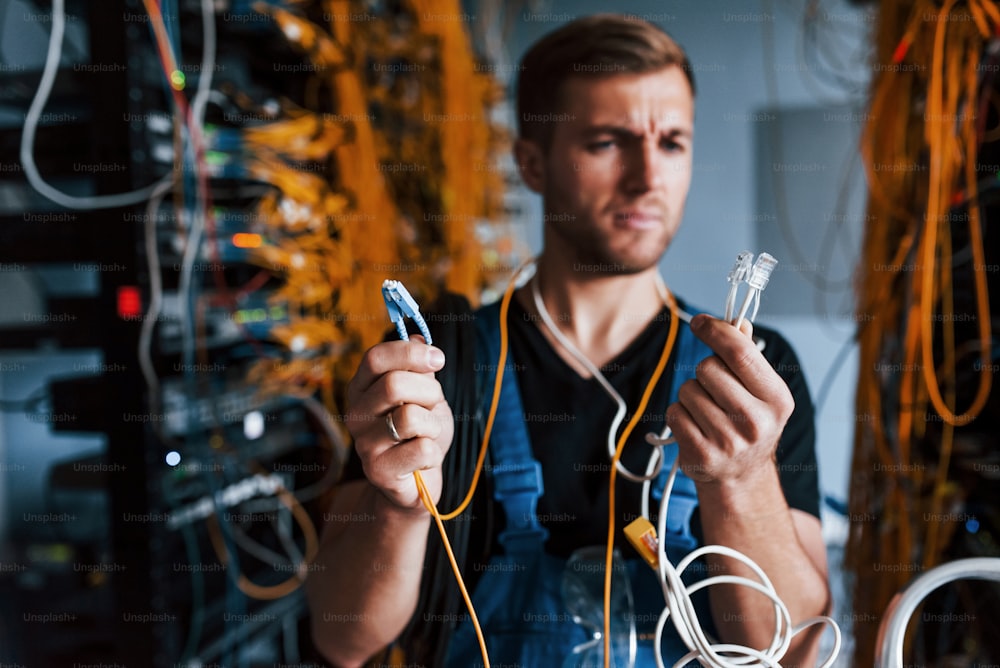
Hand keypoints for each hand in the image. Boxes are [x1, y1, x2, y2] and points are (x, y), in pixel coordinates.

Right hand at [345, 336, 453, 510]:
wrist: (416, 482)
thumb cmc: (419, 433)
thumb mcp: (422, 394)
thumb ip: (418, 368)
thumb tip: (418, 336)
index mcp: (361, 389)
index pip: (375, 357)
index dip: (410, 353)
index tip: (437, 359)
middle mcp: (355, 415)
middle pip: (394, 384)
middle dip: (429, 392)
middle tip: (434, 405)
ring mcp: (363, 444)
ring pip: (410, 417)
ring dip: (433, 424)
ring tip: (427, 434)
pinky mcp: (378, 471)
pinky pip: (422, 449)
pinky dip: (434, 453)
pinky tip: (424, 460)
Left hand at [666, 314, 793, 483]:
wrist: (741, 475)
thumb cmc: (748, 423)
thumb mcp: (760, 391)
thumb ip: (748, 356)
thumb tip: (738, 322)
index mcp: (777, 399)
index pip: (740, 352)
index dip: (715, 331)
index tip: (700, 322)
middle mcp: (756, 422)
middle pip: (708, 368)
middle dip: (705, 372)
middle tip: (716, 390)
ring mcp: (728, 441)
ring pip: (688, 390)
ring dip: (691, 395)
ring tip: (708, 412)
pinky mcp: (702, 455)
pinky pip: (675, 412)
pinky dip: (680, 414)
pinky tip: (696, 427)